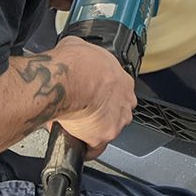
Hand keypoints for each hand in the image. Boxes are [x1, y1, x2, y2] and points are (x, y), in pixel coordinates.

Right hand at [50, 36, 136, 159]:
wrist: (71, 78)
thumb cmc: (77, 63)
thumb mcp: (79, 47)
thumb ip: (80, 53)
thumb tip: (70, 49)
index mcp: (122, 80)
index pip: (116, 93)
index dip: (101, 97)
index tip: (88, 98)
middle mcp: (125, 100)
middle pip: (114, 113)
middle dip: (97, 114)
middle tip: (79, 113)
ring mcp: (118, 118)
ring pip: (105, 130)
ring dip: (91, 130)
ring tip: (72, 126)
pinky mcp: (105, 135)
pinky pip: (93, 148)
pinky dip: (82, 147)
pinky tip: (72, 142)